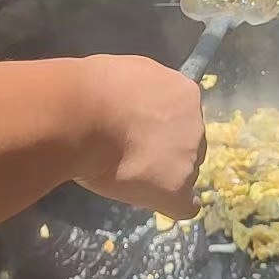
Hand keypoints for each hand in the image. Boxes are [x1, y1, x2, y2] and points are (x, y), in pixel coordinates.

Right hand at [74, 56, 205, 219]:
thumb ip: (144, 91)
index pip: (183, 116)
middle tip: (133, 152)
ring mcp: (189, 159)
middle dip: (166, 150)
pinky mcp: (176, 188)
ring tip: (128, 173)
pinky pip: (186, 205)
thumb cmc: (92, 88)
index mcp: (185, 93)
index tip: (141, 131)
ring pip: (185, 173)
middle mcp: (195, 125)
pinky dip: (171, 204)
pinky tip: (153, 200)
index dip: (162, 126)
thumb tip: (138, 103)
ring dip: (164, 174)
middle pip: (188, 144)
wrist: (82, 116)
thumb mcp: (128, 73)